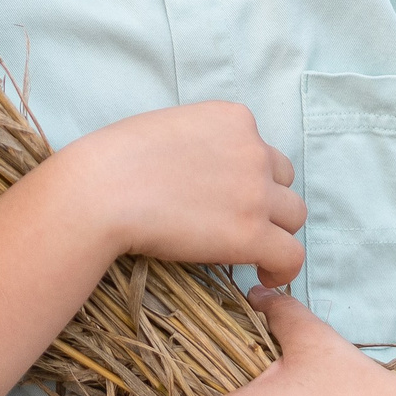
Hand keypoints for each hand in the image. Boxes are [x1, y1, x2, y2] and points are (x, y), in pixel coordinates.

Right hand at [50, 100, 306, 285]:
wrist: (102, 191)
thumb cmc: (115, 160)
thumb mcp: (167, 129)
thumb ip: (198, 142)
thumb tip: (202, 172)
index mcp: (233, 118)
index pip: (259, 148)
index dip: (244, 174)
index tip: (223, 195)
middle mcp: (253, 149)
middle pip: (282, 179)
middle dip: (264, 200)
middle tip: (233, 222)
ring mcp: (256, 192)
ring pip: (293, 215)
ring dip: (274, 231)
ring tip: (250, 252)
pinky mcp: (252, 234)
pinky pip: (292, 256)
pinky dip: (282, 269)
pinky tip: (262, 277)